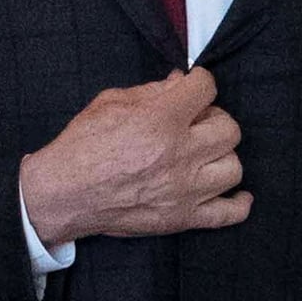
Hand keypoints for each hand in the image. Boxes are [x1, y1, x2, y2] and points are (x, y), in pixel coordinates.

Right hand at [20, 68, 248, 242]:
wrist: (64, 193)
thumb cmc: (83, 145)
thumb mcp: (111, 102)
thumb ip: (152, 91)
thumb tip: (180, 81)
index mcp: (162, 120)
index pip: (206, 88)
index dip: (201, 83)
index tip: (194, 87)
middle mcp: (180, 154)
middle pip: (229, 129)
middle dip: (213, 119)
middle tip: (195, 123)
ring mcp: (184, 190)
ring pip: (234, 167)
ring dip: (221, 157)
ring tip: (202, 155)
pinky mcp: (182, 218)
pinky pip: (228, 214)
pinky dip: (238, 203)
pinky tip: (234, 192)